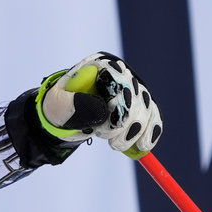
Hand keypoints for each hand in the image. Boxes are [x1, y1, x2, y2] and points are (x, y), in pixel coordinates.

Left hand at [38, 52, 162, 154]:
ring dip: (134, 132)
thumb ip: (76, 105)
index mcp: (99, 66)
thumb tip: (103, 109)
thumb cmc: (59, 107)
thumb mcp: (58, 106)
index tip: (108, 127)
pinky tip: (142, 145)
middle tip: (106, 138)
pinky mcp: (140, 106)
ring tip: (115, 144)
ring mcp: (132, 89)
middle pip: (137, 96)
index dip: (119, 105)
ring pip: (146, 109)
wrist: (64, 117)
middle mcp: (120, 74)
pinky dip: (150, 134)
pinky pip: (153, 118)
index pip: (119, 80)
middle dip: (124, 123)